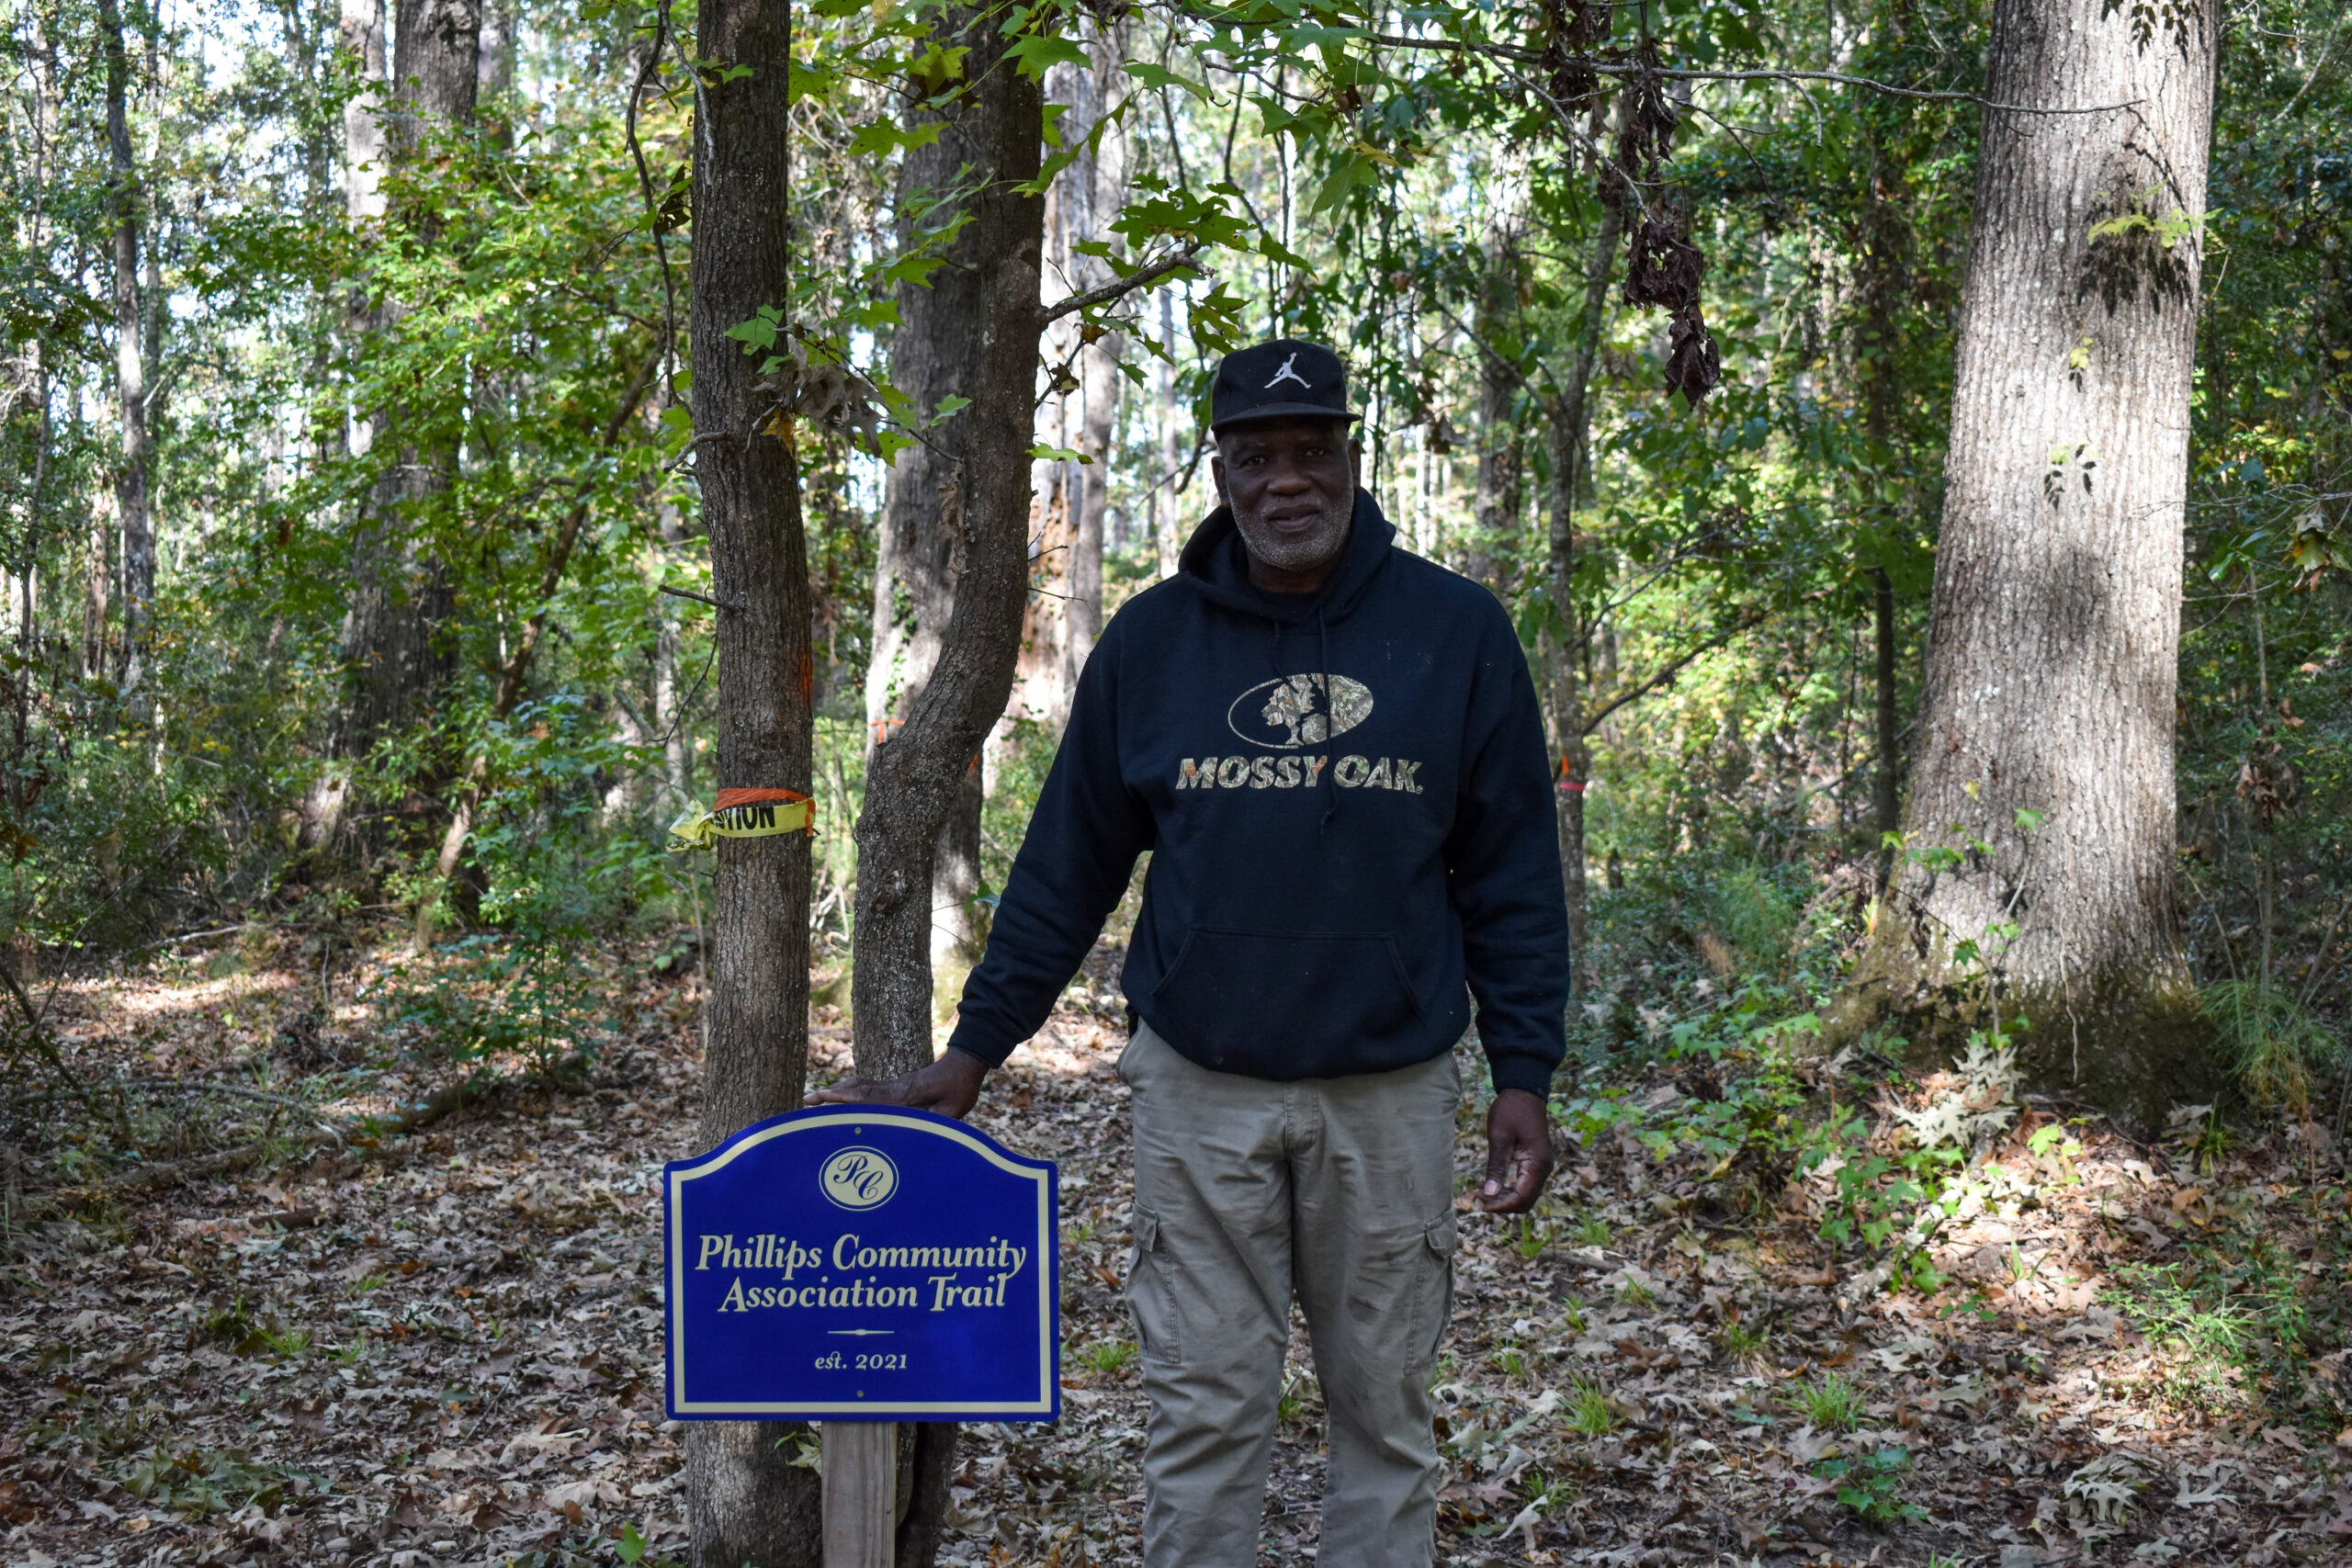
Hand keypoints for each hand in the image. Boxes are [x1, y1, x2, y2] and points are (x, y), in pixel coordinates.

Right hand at [807, 1048, 987, 1119]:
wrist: (966, 1064)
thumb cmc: (960, 1086)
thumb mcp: (954, 1109)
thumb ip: (936, 1123)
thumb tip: (921, 1138)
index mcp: (903, 1093)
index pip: (867, 1097)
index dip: (843, 1098)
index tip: (821, 1097)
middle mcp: (893, 1087)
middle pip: (855, 1089)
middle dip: (829, 1094)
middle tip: (804, 1101)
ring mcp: (894, 1085)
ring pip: (859, 1086)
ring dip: (838, 1092)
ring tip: (816, 1100)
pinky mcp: (898, 1086)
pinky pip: (868, 1088)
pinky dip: (851, 1092)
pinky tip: (844, 1098)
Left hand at [1477, 1088, 1554, 1213]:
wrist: (1524, 1092)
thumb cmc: (1511, 1111)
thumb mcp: (1500, 1138)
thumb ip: (1496, 1167)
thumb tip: (1489, 1194)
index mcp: (1537, 1164)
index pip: (1522, 1197)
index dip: (1502, 1206)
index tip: (1481, 1204)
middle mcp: (1544, 1168)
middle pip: (1525, 1200)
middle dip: (1502, 1203)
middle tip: (1478, 1196)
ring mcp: (1541, 1165)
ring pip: (1525, 1194)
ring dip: (1504, 1197)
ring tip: (1481, 1191)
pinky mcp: (1535, 1161)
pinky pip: (1524, 1183)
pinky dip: (1508, 1188)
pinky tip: (1490, 1183)